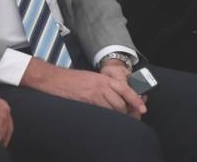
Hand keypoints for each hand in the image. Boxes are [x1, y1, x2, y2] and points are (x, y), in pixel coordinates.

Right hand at [22, 59, 145, 118]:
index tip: (143, 108)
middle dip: (127, 112)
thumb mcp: (91, 77)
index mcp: (103, 78)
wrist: (54, 78)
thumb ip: (103, 85)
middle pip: (121, 102)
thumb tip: (114, 96)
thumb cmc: (71, 79)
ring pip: (113, 108)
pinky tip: (105, 118)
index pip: (125, 89)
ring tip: (117, 119)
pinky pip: (102, 111)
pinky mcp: (87, 101)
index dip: (135, 100)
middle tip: (128, 118)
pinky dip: (106, 115)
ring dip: (117, 115)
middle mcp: (101, 85)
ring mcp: (94, 93)